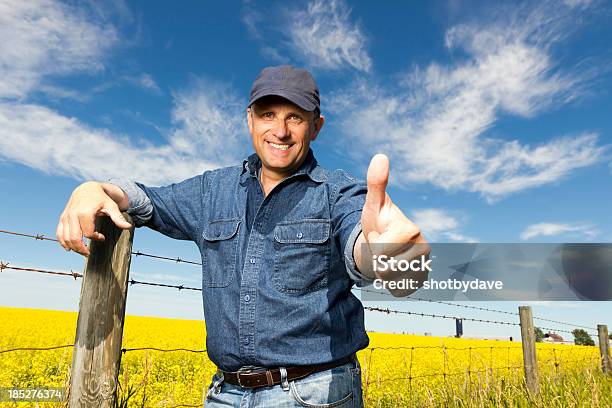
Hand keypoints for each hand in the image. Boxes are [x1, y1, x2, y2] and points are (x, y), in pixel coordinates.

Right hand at [56, 182, 131, 255]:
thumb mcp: (111, 206)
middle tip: (88, 252)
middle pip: (74, 238)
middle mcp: (73, 215)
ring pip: (65, 238)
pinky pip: (59, 233)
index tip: (102, 237)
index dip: (96, 237)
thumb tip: (128, 227)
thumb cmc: (101, 198)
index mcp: (85, 212)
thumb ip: (118, 217)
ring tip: (82, 251)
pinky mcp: (62, 218)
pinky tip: (69, 248)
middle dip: (81, 249)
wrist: (87, 189)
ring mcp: (66, 217)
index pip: (88, 233)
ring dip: (73, 248)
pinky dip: (63, 242)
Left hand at [360, 154, 428, 281]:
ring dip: (381, 271)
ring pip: (390, 280)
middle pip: (385, 267)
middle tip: (381, 246)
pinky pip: (398, 289)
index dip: (374, 243)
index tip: (379, 233)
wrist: (384, 242)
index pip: (382, 249)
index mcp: (411, 230)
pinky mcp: (422, 279)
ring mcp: (424, 265)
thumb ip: (376, 183)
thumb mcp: (373, 203)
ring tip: (386, 256)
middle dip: (376, 258)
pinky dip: (390, 282)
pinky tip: (392, 268)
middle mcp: (423, 248)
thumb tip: (380, 155)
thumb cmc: (378, 220)